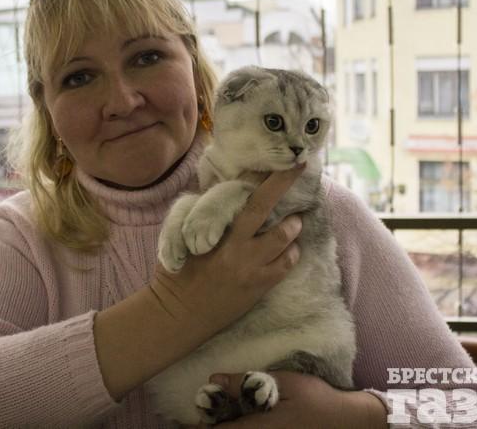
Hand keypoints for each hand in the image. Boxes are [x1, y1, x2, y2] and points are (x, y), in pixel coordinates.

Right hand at [150, 165, 304, 335]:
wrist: (180, 313)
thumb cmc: (178, 273)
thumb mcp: (183, 237)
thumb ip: (202, 216)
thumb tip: (222, 194)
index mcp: (211, 229)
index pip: (236, 193)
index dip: (257, 175)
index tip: (273, 161)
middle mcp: (234, 245)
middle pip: (263, 206)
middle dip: (283, 183)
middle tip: (298, 167)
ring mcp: (250, 266)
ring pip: (283, 237)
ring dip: (292, 225)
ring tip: (294, 220)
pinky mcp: (260, 285)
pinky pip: (286, 264)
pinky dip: (291, 252)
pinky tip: (290, 248)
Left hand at [197, 372, 387, 428]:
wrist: (346, 422)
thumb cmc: (316, 400)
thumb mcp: (282, 383)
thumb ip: (246, 382)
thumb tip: (214, 379)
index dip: (198, 427)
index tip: (183, 420)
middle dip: (209, 426)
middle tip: (198, 415)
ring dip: (223, 426)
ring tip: (212, 416)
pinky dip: (237, 426)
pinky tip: (236, 417)